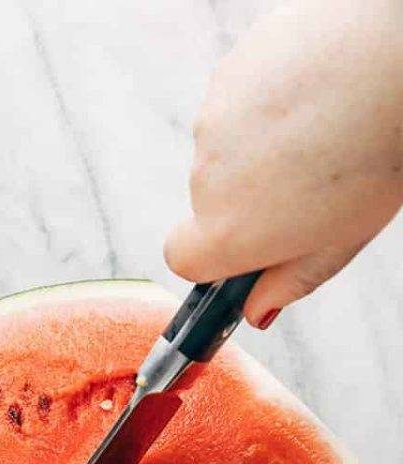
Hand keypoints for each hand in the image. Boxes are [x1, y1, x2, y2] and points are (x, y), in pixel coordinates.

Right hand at [163, 0, 402, 322]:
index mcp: (228, 233)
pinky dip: (269, 94)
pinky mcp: (230, 70)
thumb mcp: (345, 236)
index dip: (216, 251)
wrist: (397, 50)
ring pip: (225, 143)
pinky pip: (240, 94)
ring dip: (261, 139)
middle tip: (313, 171)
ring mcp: (213, 122)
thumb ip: (291, 280)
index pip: (184, 258)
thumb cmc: (383, 147)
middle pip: (210, 197)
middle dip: (251, 188)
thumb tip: (256, 310)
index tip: (250, 240)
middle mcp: (205, 180)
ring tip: (321, 122)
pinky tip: (315, 85)